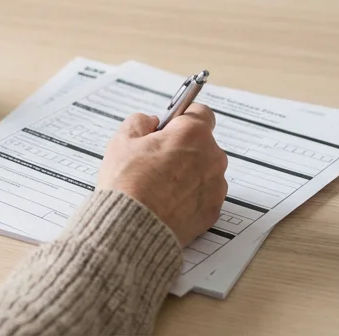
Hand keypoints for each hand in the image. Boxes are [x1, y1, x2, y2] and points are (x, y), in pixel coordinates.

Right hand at [96, 104, 228, 246]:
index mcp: (193, 134)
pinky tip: (166, 202)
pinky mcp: (213, 211)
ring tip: (158, 185)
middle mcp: (212, 157)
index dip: (181, 118)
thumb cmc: (128, 183)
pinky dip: (189, 196)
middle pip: (201, 144)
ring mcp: (216, 186)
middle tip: (155, 160)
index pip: (200, 112)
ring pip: (203, 170)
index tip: (169, 126)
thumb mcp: (122, 140)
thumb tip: (150, 122)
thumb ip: (140, 122)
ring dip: (187, 173)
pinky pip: (203, 195)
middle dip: (182, 148)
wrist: (133, 226)